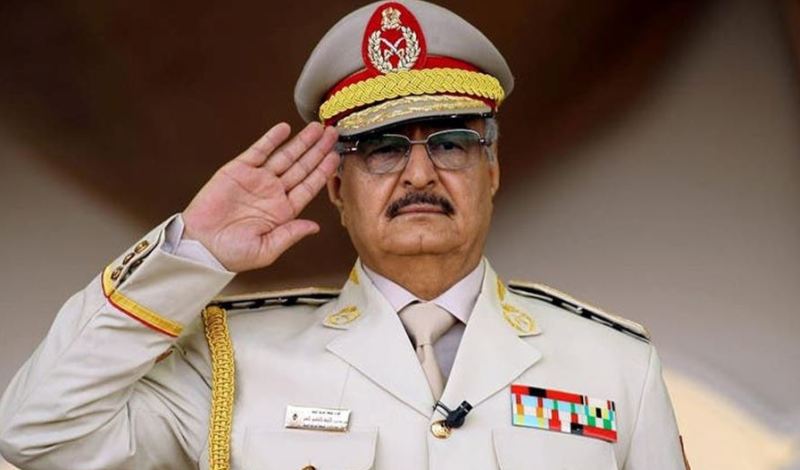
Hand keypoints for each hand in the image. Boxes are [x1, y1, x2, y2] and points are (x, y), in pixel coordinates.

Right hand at [182, 122, 339, 271]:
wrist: (200, 245)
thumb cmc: (232, 254)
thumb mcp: (267, 249)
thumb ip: (291, 234)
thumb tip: (315, 227)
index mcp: (284, 211)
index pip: (309, 186)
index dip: (323, 171)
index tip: (336, 157)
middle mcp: (274, 193)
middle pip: (302, 167)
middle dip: (318, 150)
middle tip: (333, 133)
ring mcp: (257, 180)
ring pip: (285, 156)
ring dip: (301, 142)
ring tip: (317, 127)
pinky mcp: (238, 170)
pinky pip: (259, 151)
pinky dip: (271, 139)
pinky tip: (285, 129)